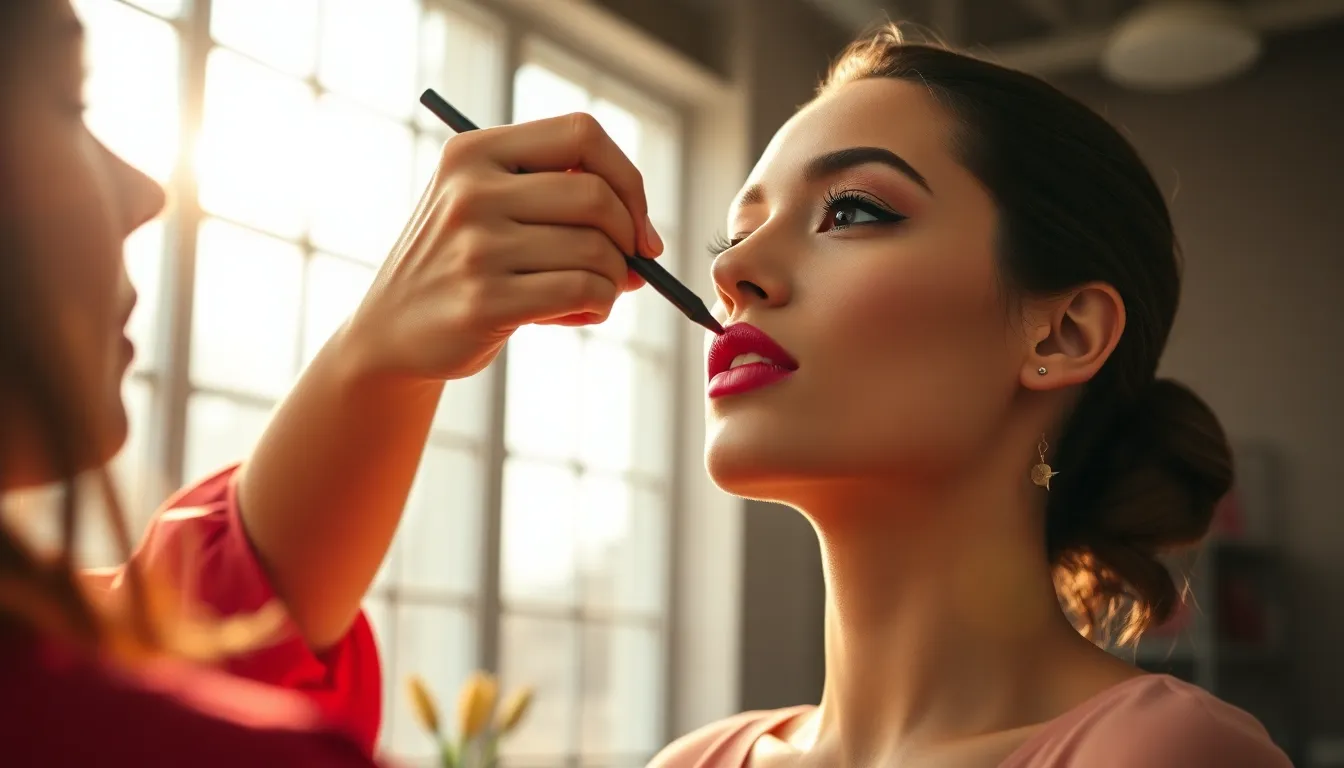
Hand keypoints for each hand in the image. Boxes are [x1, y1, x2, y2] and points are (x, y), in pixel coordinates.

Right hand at [344, 112, 664, 381]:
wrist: (391, 332)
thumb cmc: (460, 264)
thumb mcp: (489, 206)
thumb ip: (557, 199)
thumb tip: (644, 236)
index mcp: (474, 152)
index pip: (581, 133)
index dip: (626, 177)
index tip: (637, 221)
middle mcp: (471, 191)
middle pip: (596, 196)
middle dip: (628, 238)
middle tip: (627, 267)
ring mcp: (476, 247)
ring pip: (596, 251)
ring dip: (612, 281)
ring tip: (588, 295)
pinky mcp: (486, 301)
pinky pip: (582, 291)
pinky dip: (598, 305)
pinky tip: (575, 313)